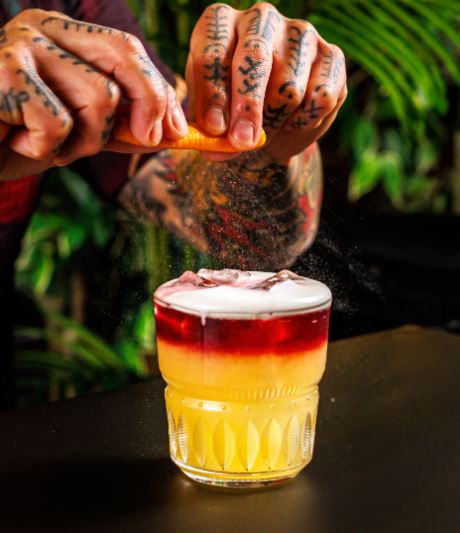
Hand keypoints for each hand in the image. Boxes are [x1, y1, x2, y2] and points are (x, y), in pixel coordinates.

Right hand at [0, 9, 186, 179]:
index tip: (178, 131)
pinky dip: (43, 149)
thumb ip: (123, 127)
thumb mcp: (80, 132)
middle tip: (148, 141)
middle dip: (148, 108)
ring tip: (46, 145)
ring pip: (99, 99)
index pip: (129, 51)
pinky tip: (15, 142)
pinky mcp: (0, 73)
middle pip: (125, 59)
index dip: (161, 93)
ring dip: (82, 142)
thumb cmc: (17, 138)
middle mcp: (41, 27)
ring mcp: (18, 45)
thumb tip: (176, 132)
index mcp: (63, 34)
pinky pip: (56, 122)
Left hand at [187, 2, 345, 160]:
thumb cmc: (232, 112)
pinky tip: (292, 124)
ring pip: (289, 86)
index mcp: (221, 23)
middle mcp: (261, 18)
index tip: (214, 127)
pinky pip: (321, 97)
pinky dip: (305, 121)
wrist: (273, 121)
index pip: (214, 51)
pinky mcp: (332, 56)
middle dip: (247, 107)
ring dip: (274, 123)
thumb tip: (218, 145)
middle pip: (255, 58)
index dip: (213, 92)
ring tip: (264, 136)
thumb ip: (210, 130)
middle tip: (241, 142)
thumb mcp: (212, 118)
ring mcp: (301, 33)